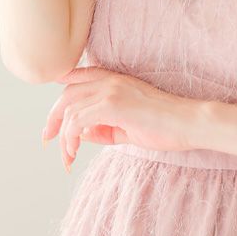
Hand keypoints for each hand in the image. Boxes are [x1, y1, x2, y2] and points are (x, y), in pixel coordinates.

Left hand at [41, 66, 198, 171]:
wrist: (188, 123)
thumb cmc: (164, 126)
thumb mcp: (127, 128)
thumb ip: (103, 129)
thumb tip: (81, 135)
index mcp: (115, 80)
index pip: (77, 78)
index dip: (59, 94)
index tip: (52, 120)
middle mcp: (109, 80)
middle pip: (66, 94)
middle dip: (53, 119)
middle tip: (48, 140)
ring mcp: (110, 90)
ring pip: (69, 109)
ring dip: (63, 137)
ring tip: (67, 157)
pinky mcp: (112, 105)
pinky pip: (78, 121)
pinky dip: (70, 138)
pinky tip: (75, 152)